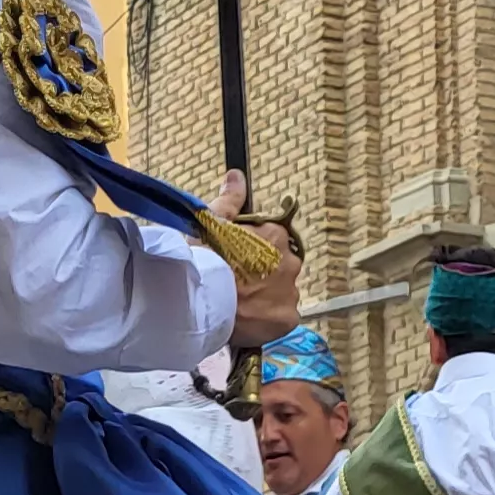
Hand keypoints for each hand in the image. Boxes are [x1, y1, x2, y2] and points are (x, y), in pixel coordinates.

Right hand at [217, 172, 303, 346]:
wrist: (203, 303)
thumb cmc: (206, 260)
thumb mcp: (212, 223)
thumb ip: (229, 200)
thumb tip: (237, 176)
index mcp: (275, 235)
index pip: (270, 239)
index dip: (251, 249)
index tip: (234, 259)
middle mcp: (290, 262)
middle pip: (278, 266)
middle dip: (261, 273)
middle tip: (236, 283)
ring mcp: (291, 292)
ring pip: (280, 292)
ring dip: (265, 296)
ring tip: (240, 303)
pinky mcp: (288, 318)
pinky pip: (281, 316)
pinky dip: (267, 318)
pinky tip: (248, 318)